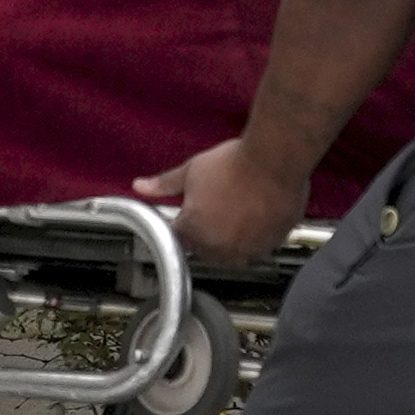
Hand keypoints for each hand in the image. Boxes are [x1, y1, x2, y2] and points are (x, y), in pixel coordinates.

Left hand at [142, 135, 302, 267]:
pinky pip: (257, 250)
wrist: (274, 160)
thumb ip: (165, 184)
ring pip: (232, 254)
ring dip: (231, 240)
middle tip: (218, 207)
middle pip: (205, 249)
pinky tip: (257, 216)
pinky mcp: (270, 245)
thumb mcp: (192, 170)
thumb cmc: (235, 163)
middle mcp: (218, 246)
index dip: (185, 222)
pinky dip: (255, 239)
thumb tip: (140, 186)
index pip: (179, 238)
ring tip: (238, 212)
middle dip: (207, 233)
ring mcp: (246, 249)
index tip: (193, 212)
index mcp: (193, 230)